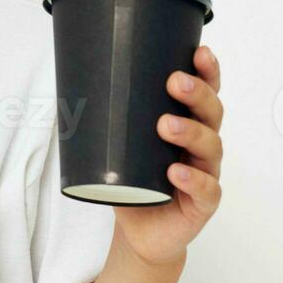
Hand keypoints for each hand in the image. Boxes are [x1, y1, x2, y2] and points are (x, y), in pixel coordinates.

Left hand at [112, 45, 223, 266]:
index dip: (207, 71)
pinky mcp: (202, 203)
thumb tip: (71, 76)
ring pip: (211, 146)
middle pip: (211, 113)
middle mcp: (202, 144)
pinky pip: (206, 189)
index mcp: (188, 122)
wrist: (140, 230)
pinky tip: (176, 172)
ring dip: (191, 132)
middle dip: (197, 94)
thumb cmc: (132, 179)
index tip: (199, 52)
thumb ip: (108, 114)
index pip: (206, 91)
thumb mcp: (119, 142)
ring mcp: (206, 173)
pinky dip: (193, 179)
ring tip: (166, 125)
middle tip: (175, 83)